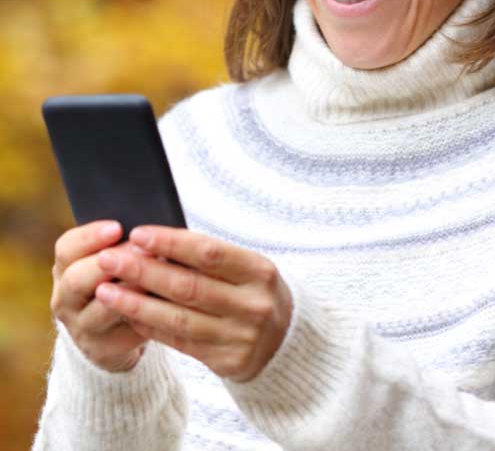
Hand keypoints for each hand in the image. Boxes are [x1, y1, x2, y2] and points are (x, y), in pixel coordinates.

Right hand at [51, 221, 149, 371]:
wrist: (110, 330)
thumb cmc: (117, 279)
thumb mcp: (110, 259)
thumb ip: (123, 244)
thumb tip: (150, 229)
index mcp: (65, 268)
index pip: (67, 248)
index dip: (91, 236)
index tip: (117, 227)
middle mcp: (65, 298)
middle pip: (76, 279)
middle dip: (109, 262)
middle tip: (142, 250)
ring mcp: (81, 327)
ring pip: (101, 310)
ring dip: (130, 292)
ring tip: (156, 276)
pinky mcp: (103, 349)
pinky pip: (125, 332)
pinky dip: (146, 317)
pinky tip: (166, 304)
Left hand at [94, 227, 292, 382]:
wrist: (288, 343)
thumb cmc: (255, 292)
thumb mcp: (247, 269)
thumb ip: (209, 259)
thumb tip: (154, 243)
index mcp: (260, 271)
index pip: (208, 252)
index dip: (171, 242)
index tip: (137, 234)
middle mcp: (253, 304)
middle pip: (188, 286)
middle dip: (143, 271)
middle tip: (109, 259)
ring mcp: (241, 336)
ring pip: (178, 318)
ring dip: (137, 303)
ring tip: (105, 291)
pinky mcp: (228, 362)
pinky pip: (180, 342)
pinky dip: (151, 327)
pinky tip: (128, 314)